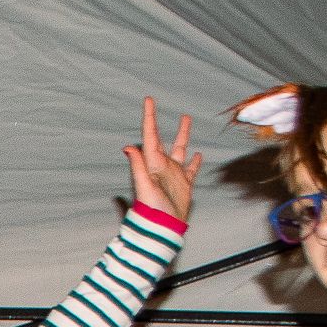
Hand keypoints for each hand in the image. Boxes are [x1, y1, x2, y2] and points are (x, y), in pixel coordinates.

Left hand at [124, 96, 199, 223]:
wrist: (164, 227)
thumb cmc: (152, 209)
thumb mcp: (144, 185)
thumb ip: (138, 166)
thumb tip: (128, 147)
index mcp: (152, 163)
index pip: (150, 135)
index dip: (149, 118)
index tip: (148, 100)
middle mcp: (163, 166)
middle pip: (163, 139)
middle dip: (160, 122)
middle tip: (157, 104)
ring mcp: (174, 174)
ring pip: (180, 149)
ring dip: (182, 135)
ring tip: (185, 118)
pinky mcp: (185, 184)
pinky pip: (191, 169)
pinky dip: (195, 161)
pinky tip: (198, 154)